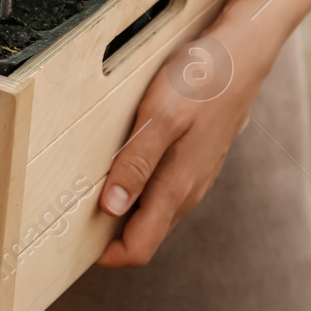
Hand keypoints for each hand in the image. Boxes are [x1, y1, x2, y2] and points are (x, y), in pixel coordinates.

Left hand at [95, 25, 274, 267]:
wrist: (243, 55)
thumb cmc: (200, 82)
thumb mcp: (160, 117)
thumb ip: (137, 163)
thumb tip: (112, 208)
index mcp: (176, 187)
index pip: (140, 248)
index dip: (107, 256)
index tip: (73, 246)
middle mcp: (186, 190)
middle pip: (143, 233)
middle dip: (107, 236)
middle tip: (67, 219)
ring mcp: (192, 176)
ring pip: (151, 210)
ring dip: (120, 210)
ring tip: (83, 192)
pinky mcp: (192, 159)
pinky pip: (159, 188)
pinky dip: (134, 188)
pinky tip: (116, 166)